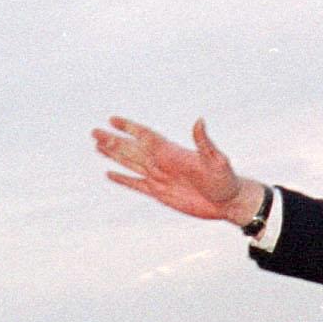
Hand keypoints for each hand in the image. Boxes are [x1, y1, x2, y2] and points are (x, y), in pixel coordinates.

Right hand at [91, 115, 263, 224]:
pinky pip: (136, 185)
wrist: (228, 202)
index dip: (129, 127)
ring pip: (131, 163)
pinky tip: (110, 174)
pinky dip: (123, 180)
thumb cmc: (226, 180)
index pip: (145, 136)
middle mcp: (163, 162)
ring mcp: (160, 177)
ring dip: (114, 155)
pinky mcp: (160, 194)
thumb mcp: (217, 160)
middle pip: (132, 148)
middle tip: (94, 132)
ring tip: (97, 145)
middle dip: (113, 140)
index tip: (113, 119)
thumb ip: (204, 142)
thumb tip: (199, 121)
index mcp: (172, 152)